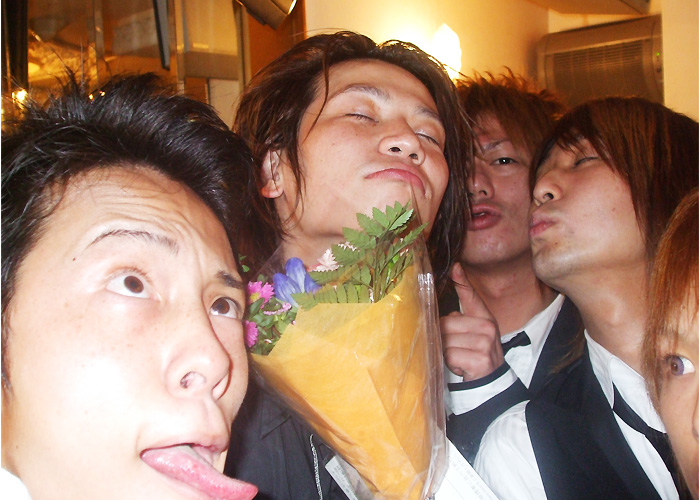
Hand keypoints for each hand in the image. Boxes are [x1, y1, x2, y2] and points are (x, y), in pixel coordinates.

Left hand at [440, 263, 503, 380]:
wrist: (492, 384)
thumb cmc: (476, 356)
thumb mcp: (471, 334)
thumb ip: (459, 319)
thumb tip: (436, 310)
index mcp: (484, 318)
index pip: (471, 297)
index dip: (462, 281)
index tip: (454, 267)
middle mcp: (487, 327)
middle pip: (446, 323)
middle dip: (443, 338)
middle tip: (456, 350)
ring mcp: (484, 343)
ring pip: (445, 341)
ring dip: (446, 353)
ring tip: (459, 359)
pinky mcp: (479, 359)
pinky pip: (450, 355)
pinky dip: (450, 363)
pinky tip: (461, 368)